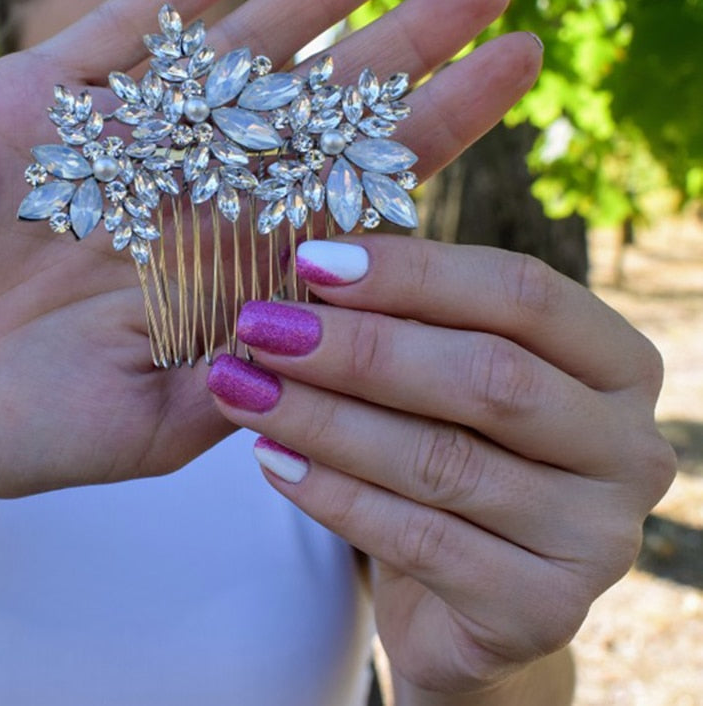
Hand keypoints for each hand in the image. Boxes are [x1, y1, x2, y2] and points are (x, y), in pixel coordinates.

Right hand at [0, 0, 527, 511]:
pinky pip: (114, 43)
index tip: (513, 67)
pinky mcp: (38, 108)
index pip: (356, 184)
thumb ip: (241, 377)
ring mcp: (119, 141)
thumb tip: (344, 326)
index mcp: (229, 262)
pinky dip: (170, 4)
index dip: (438, 124)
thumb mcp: (149, 425)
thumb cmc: (21, 430)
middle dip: (405, 43)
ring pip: (231, 57)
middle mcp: (190, 189)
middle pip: (318, 105)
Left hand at [208, 235, 675, 695]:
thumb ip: (411, 318)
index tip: (307, 260)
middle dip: (358, 346)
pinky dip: (331, 494)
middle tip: (259, 325)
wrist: (468, 594)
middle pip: (487, 374)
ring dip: (323, 417)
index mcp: (617, 362)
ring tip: (241, 387)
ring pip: (442, 460)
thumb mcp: (447, 375)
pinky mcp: (541, 610)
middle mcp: (629, 447)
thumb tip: (310, 262)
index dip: (411, 271)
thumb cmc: (455, 450)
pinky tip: (269, 458)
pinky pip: (417, 540)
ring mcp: (596, 538)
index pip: (522, 291)